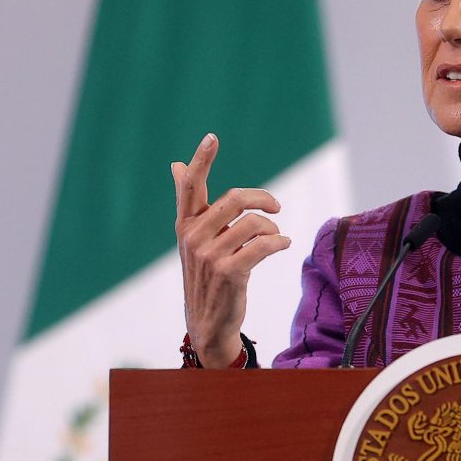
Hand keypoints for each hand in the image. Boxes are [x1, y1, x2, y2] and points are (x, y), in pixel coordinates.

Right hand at [173, 133, 290, 367]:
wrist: (208, 322)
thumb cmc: (205, 274)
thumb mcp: (193, 238)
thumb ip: (189, 202)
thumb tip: (176, 164)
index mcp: (185, 225)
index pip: (190, 187)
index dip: (201, 160)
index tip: (212, 137)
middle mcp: (193, 237)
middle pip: (235, 199)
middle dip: (263, 198)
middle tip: (275, 205)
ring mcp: (210, 256)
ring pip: (255, 223)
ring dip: (272, 227)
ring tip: (275, 236)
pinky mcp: (229, 272)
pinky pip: (264, 244)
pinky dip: (280, 241)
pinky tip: (284, 244)